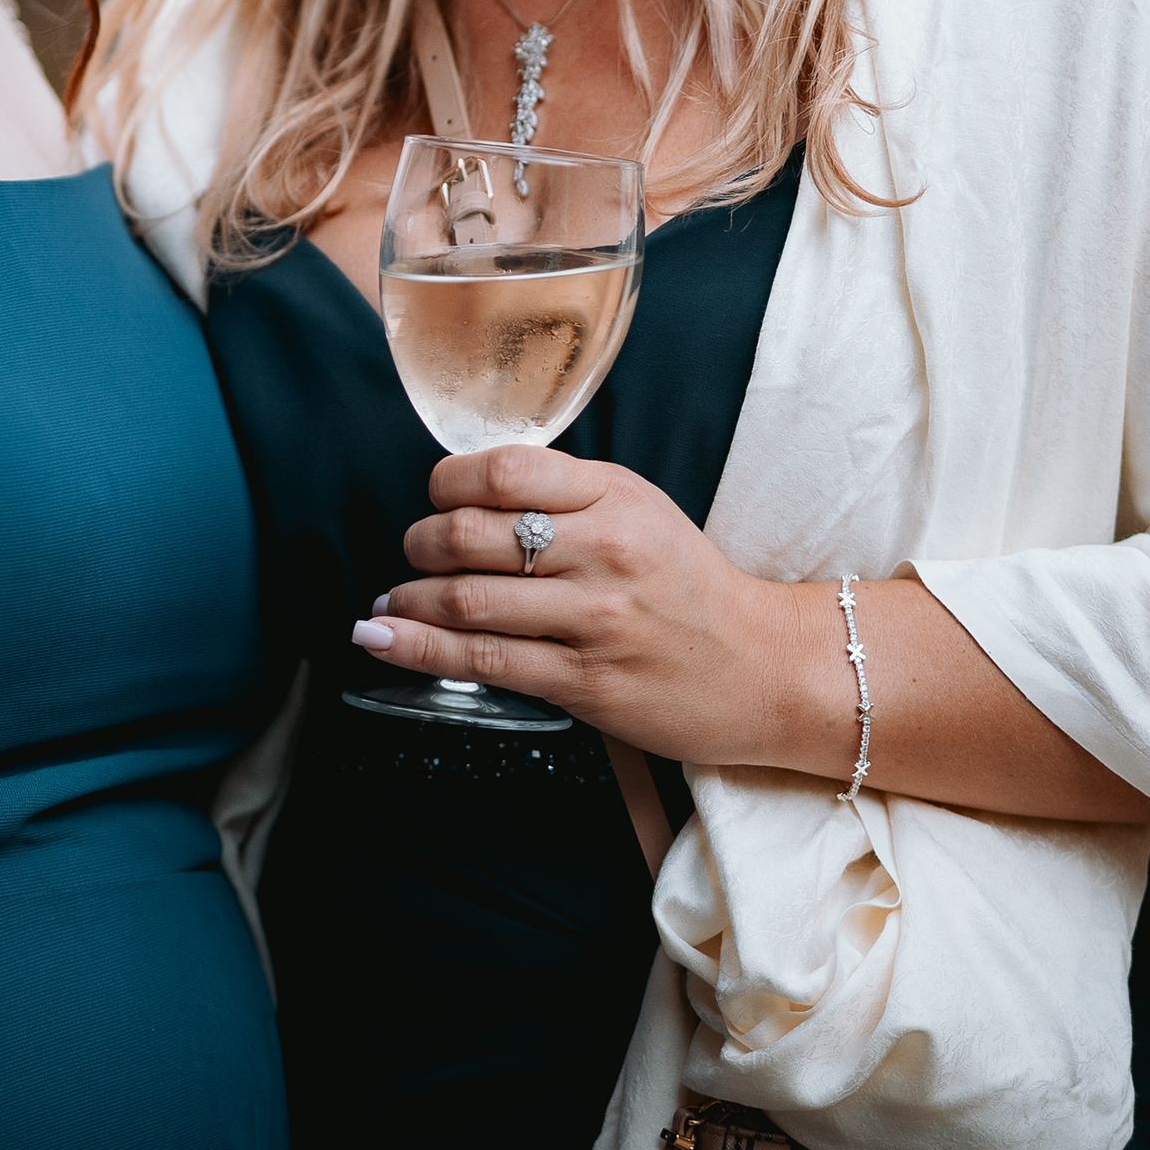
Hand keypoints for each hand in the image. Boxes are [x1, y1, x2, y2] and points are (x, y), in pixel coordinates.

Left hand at [356, 445, 1149, 821]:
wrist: (767, 668)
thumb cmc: (693, 588)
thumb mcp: (642, 512)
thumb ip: (568, 494)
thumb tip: (470, 487)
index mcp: (617, 496)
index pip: (504, 467)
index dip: (447, 480)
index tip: (433, 494)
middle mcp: (604, 551)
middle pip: (472, 531)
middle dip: (419, 538)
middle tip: (408, 547)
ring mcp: (594, 620)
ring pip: (467, 598)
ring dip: (407, 596)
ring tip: (387, 598)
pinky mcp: (586, 681)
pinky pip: (482, 660)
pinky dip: (416, 645)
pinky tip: (382, 636)